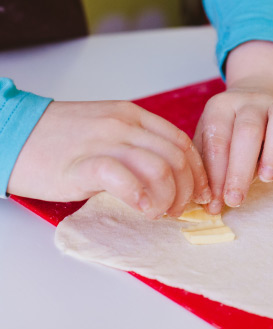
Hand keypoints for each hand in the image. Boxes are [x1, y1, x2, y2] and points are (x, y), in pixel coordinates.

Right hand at [7, 101, 210, 218]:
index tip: (199, 193)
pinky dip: (141, 197)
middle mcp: (124, 125)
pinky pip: (125, 178)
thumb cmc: (58, 139)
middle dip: (187, 190)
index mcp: (133, 116)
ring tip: (159, 212)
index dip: (198, 172)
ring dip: (169, 197)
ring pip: (159, 168)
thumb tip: (170, 174)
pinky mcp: (83, 162)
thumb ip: (138, 144)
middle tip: (178, 209)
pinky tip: (142, 209)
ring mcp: (104, 141)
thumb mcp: (107, 130)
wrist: (11, 134)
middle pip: (177, 158)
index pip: (182, 142)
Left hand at [194, 41, 272, 212]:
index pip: (216, 141)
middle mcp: (251, 101)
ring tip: (267, 178)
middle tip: (234, 199)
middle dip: (238, 168)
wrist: (264, 89)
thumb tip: (206, 203)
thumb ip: (211, 165)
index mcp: (221, 108)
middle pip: (246, 131)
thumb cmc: (238, 130)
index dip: (214, 174)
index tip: (213, 203)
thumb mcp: (219, 140)